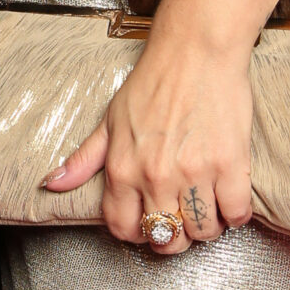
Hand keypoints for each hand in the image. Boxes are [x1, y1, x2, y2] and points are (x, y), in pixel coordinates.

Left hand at [43, 15, 255, 251]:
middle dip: (175, 237)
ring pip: (203, 231)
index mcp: (123, 169)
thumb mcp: (110, 120)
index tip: (151, 223)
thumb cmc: (153, 81)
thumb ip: (84, 158)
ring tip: (207, 204)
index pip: (125, 229)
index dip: (139, 234)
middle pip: (167, 239)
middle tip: (183, 218)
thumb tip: (52, 183)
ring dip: (207, 226)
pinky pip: (237, 213)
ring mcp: (194, 172)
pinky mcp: (231, 164)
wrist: (196, 49)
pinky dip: (235, 213)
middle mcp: (156, 176)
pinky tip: (229, 196)